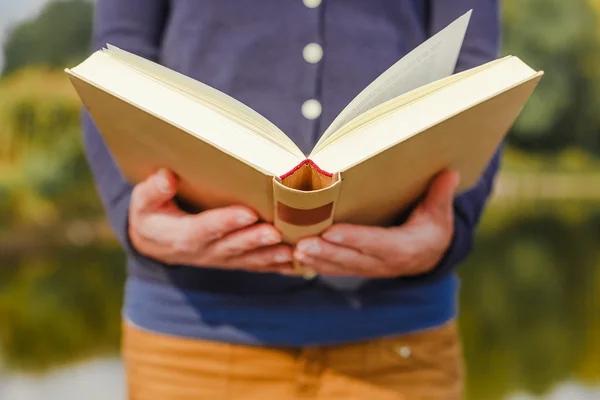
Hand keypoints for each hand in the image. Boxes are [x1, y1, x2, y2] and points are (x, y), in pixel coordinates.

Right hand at [129, 169, 293, 272]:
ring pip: (249, 260)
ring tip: (293, 250)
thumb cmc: (152, 215)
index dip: (226, 222)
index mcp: (182, 236)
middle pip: (233, 246)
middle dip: (255, 239)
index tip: (247, 213)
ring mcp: (221, 259)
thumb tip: (165, 177)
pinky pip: (257, 266)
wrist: (156, 243)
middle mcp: (204, 252)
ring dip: (271, 256)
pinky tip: (300, 264)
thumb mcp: (143, 202)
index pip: (205, 229)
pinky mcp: (233, 261)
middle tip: (276, 232)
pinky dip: (278, 266)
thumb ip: (152, 191)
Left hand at [293, 170, 459, 277]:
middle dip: (326, 252)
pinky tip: (297, 260)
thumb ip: (441, 194)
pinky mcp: (359, 270)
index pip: (376, 243)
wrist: (430, 257)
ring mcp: (370, 269)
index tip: (331, 232)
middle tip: (301, 244)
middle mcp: (385, 263)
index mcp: (405, 248)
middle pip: (352, 258)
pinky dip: (317, 266)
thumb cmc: (433, 228)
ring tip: (294, 251)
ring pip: (340, 267)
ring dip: (316, 260)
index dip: (354, 239)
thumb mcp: (440, 212)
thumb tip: (450, 173)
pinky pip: (336, 270)